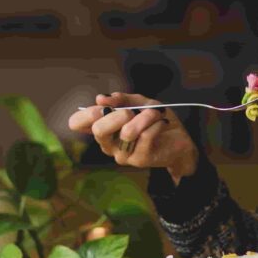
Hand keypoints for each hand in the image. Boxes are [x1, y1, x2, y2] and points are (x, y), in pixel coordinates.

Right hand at [67, 92, 197, 182]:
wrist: (180, 140)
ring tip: (155, 114)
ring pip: (127, 132)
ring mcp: (122, 155)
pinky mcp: (139, 160)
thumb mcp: (139, 103)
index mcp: (103, 129)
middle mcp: (108, 144)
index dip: (86, 112)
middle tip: (132, 111)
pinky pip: (146, 136)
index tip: (104, 106)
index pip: (77, 123)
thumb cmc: (155, 121)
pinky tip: (162, 123)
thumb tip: (100, 98)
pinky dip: (157, 123)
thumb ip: (121, 99)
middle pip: (98, 130)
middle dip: (118, 114)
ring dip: (145, 117)